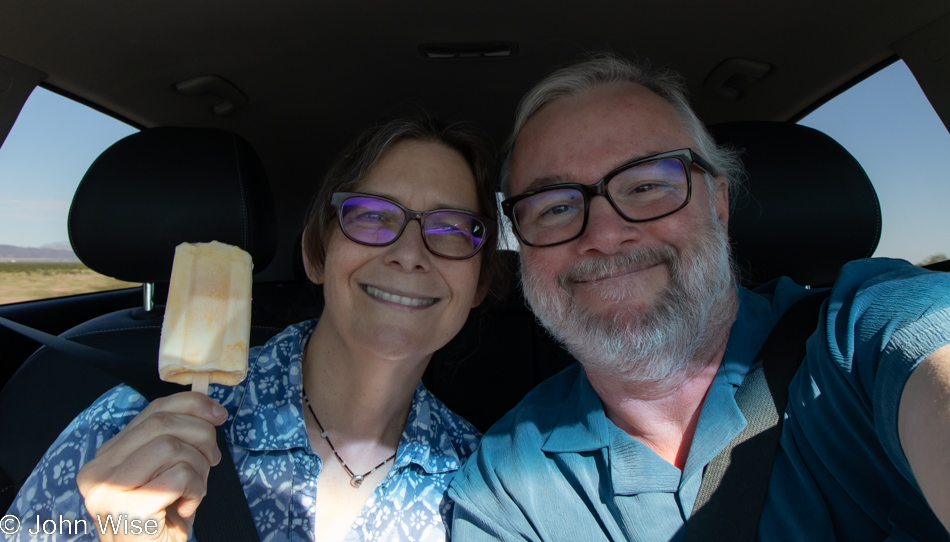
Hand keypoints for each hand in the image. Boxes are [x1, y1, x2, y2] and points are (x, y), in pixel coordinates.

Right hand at [76, 392, 226, 541]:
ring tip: (193, 490)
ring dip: (199, 468)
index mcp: (106, 455)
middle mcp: (98, 469)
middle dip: (201, 436)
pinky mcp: (128, 510)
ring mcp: (108, 490)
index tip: (219, 414)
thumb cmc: (162, 519)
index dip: (192, 404)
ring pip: (172, 447)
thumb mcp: (165, 470)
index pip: (153, 410)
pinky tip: (186, 507)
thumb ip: (174, 439)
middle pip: (163, 423)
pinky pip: (179, 477)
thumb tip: (210, 410)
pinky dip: (196, 490)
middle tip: (212, 460)